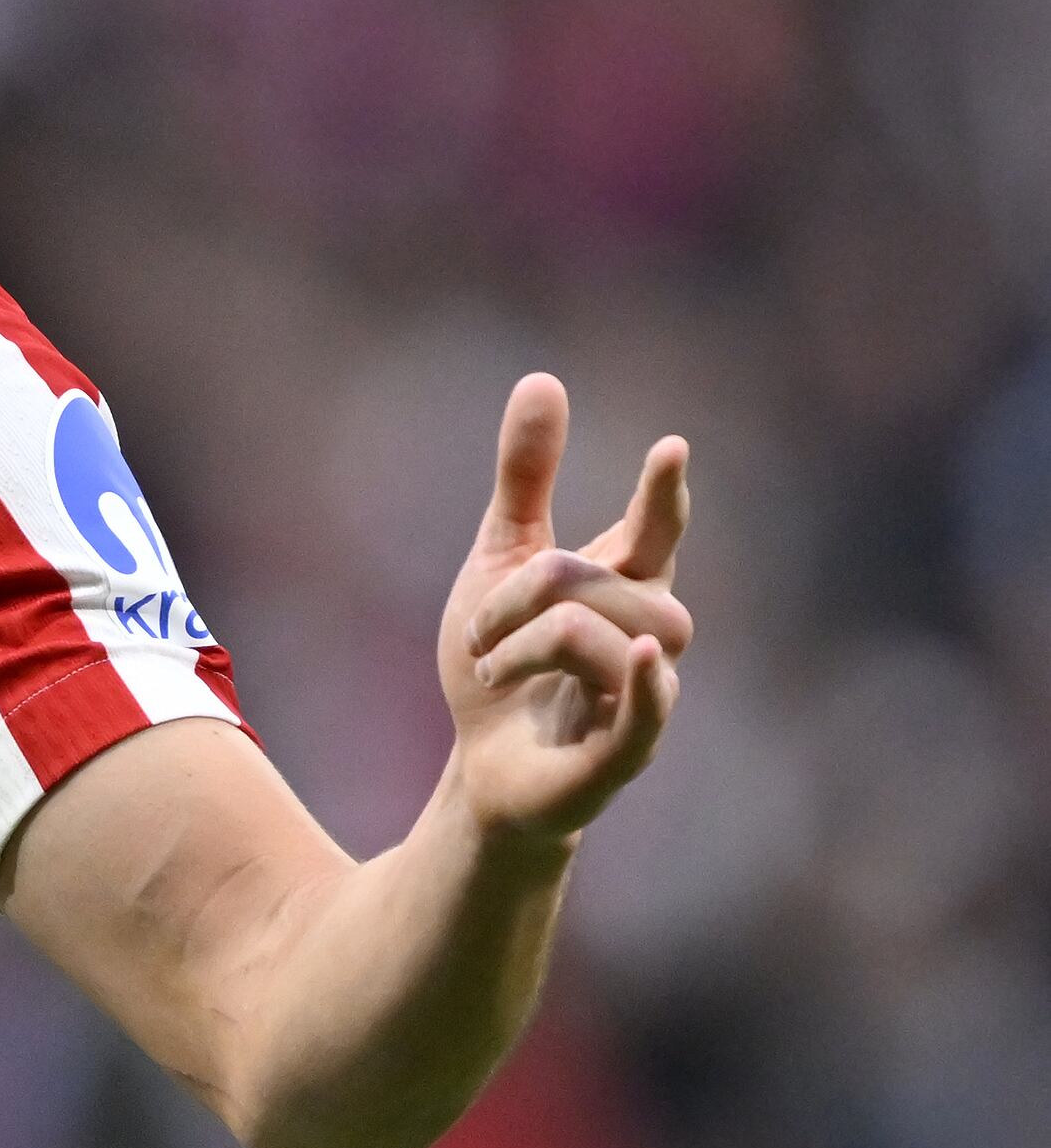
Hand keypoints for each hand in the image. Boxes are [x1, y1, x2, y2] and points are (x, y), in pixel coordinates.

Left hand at [438, 373, 692, 844]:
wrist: (477, 768)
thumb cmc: (502, 666)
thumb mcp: (498, 563)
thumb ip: (526, 480)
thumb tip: (544, 379)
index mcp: (621, 591)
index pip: (655, 535)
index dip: (663, 496)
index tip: (670, 448)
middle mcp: (644, 640)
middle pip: (609, 585)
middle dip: (533, 591)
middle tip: (477, 628)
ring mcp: (638, 697)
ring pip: (608, 636)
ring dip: (526, 643)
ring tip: (487, 666)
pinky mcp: (619, 754)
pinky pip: (648, 713)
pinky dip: (644, 684)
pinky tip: (640, 656)